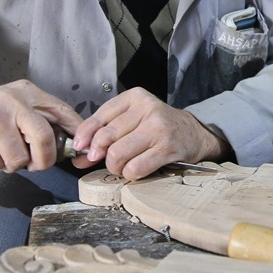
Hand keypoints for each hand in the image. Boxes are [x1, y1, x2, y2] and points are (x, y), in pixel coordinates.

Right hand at [0, 81, 82, 172]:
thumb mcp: (15, 103)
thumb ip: (40, 117)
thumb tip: (73, 142)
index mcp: (27, 93)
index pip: (63, 112)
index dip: (77, 134)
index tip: (82, 151)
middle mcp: (12, 102)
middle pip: (44, 138)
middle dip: (44, 160)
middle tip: (36, 164)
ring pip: (19, 158)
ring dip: (12, 164)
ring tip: (1, 151)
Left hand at [69, 88, 228, 179]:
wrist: (193, 134)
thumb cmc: (158, 128)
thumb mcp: (134, 120)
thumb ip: (106, 133)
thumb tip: (79, 157)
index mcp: (136, 97)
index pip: (100, 116)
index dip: (85, 135)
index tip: (81, 147)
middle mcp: (148, 109)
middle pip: (106, 137)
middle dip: (100, 155)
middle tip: (106, 161)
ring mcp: (158, 128)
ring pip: (117, 154)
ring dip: (115, 167)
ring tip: (123, 166)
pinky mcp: (167, 149)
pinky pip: (135, 168)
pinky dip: (129, 174)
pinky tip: (135, 171)